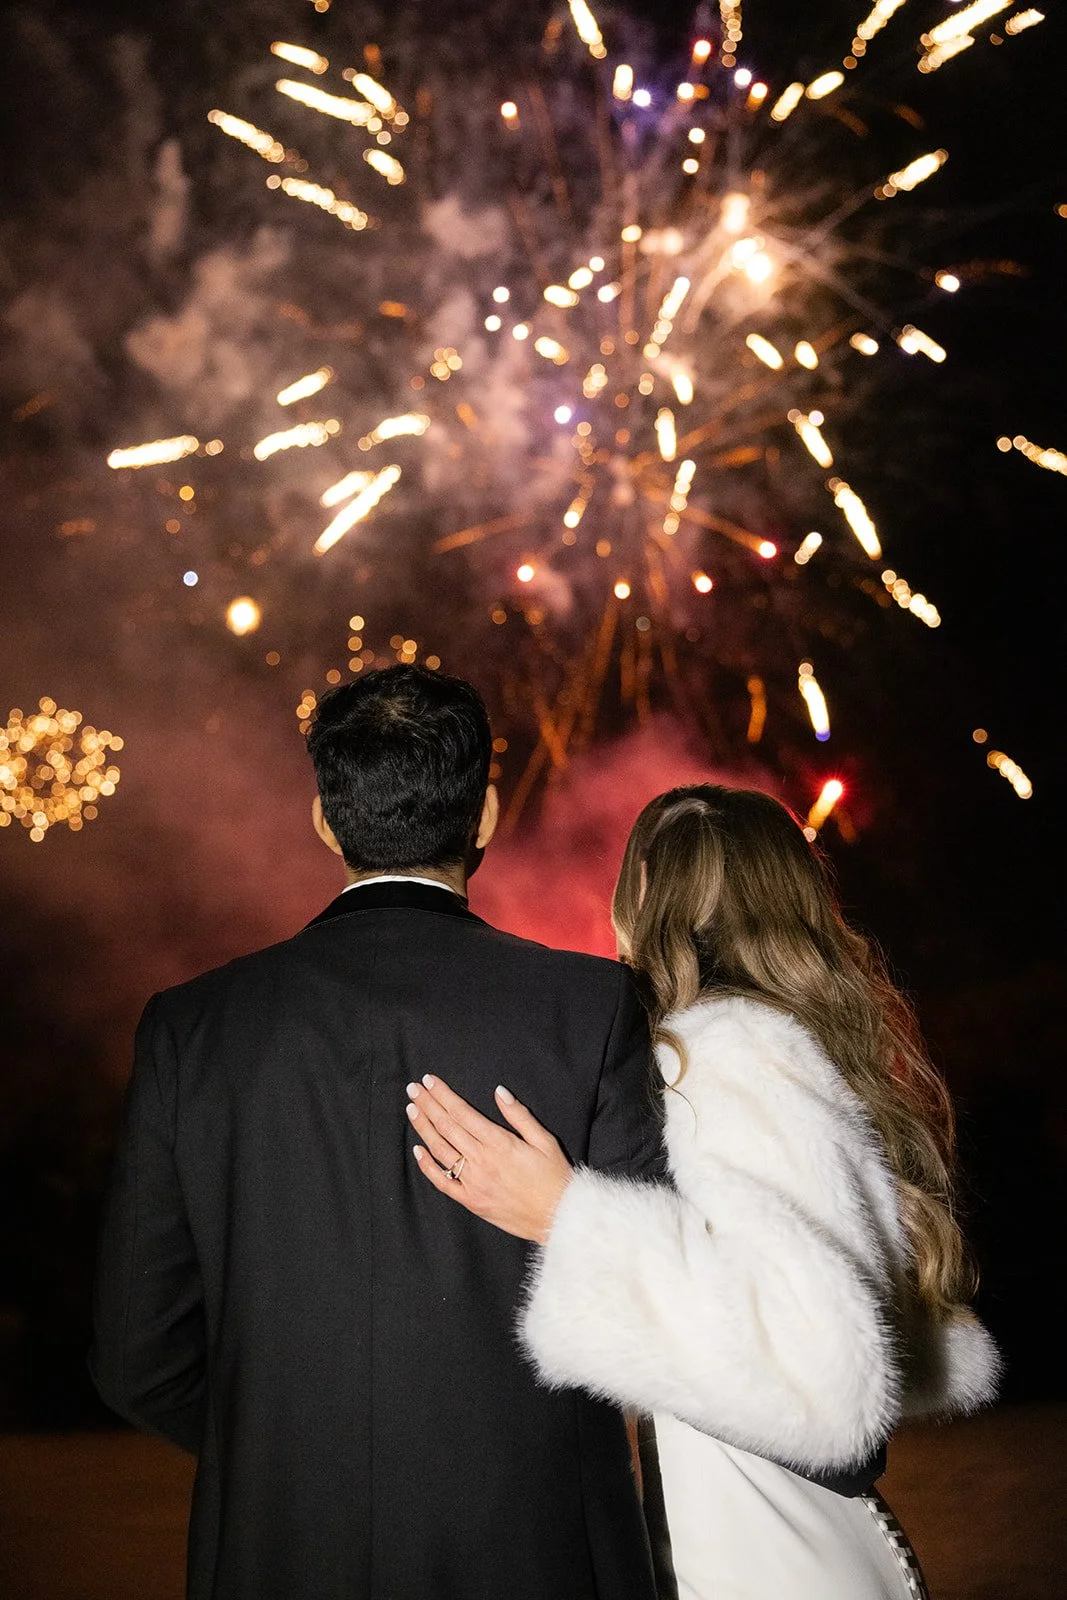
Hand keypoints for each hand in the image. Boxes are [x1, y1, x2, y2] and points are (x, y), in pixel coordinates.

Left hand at [406, 1076, 572, 1243]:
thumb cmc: (554, 1177)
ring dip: (424, 1128)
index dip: (443, 1095)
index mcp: (499, 1143)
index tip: (430, 1081)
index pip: (462, 1112)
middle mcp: (482, 1160)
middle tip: (413, 1088)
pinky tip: (418, 1150)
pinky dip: (427, 1166)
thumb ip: (519, 1115)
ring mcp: (473, 1182)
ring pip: (440, 1150)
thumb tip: (499, 1092)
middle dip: (428, 1105)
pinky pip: (443, 1182)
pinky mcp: (470, 1201)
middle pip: (447, 1126)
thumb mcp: (544, 1140)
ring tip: (412, 1110)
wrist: (558, 1218)